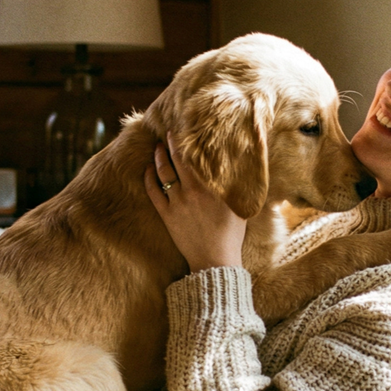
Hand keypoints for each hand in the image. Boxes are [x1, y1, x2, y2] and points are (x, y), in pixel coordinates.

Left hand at [145, 133, 246, 271]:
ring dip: (158, 157)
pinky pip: (153, 191)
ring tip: (157, 146)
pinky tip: (147, 169)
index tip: (187, 130)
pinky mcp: (166, 215)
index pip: (197, 157)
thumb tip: (242, 169)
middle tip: (169, 132)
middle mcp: (192, 191)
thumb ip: (236, 187)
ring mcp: (177, 203)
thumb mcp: (239, 207)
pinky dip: (148, 178)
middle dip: (172, 143)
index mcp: (210, 187)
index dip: (190, 142)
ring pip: (163, 172)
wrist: (215, 260)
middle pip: (177, 159)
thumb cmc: (231, 235)